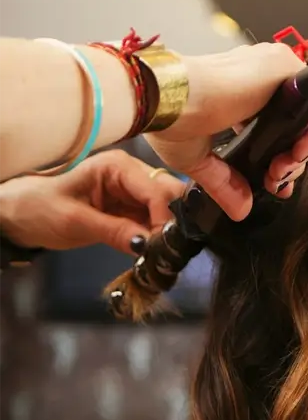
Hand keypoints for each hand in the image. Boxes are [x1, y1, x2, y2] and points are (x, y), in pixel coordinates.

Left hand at [0, 151, 185, 253]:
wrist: (22, 215)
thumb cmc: (40, 209)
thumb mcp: (74, 221)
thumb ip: (114, 231)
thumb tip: (149, 245)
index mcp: (117, 166)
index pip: (156, 190)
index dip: (164, 218)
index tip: (162, 246)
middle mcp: (132, 174)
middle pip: (171, 196)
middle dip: (173, 223)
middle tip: (165, 251)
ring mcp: (135, 191)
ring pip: (169, 209)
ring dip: (167, 232)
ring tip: (158, 253)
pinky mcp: (134, 209)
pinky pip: (157, 222)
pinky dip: (158, 237)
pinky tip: (152, 250)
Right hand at [143, 42, 307, 221]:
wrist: (163, 100)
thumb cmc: (168, 117)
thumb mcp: (200, 159)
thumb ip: (225, 183)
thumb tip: (239, 210)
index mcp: (240, 94)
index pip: (277, 129)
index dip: (280, 161)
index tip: (271, 182)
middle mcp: (260, 78)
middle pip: (296, 127)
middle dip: (290, 163)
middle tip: (274, 179)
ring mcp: (274, 69)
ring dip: (301, 154)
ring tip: (278, 171)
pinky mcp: (285, 67)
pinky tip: (293, 155)